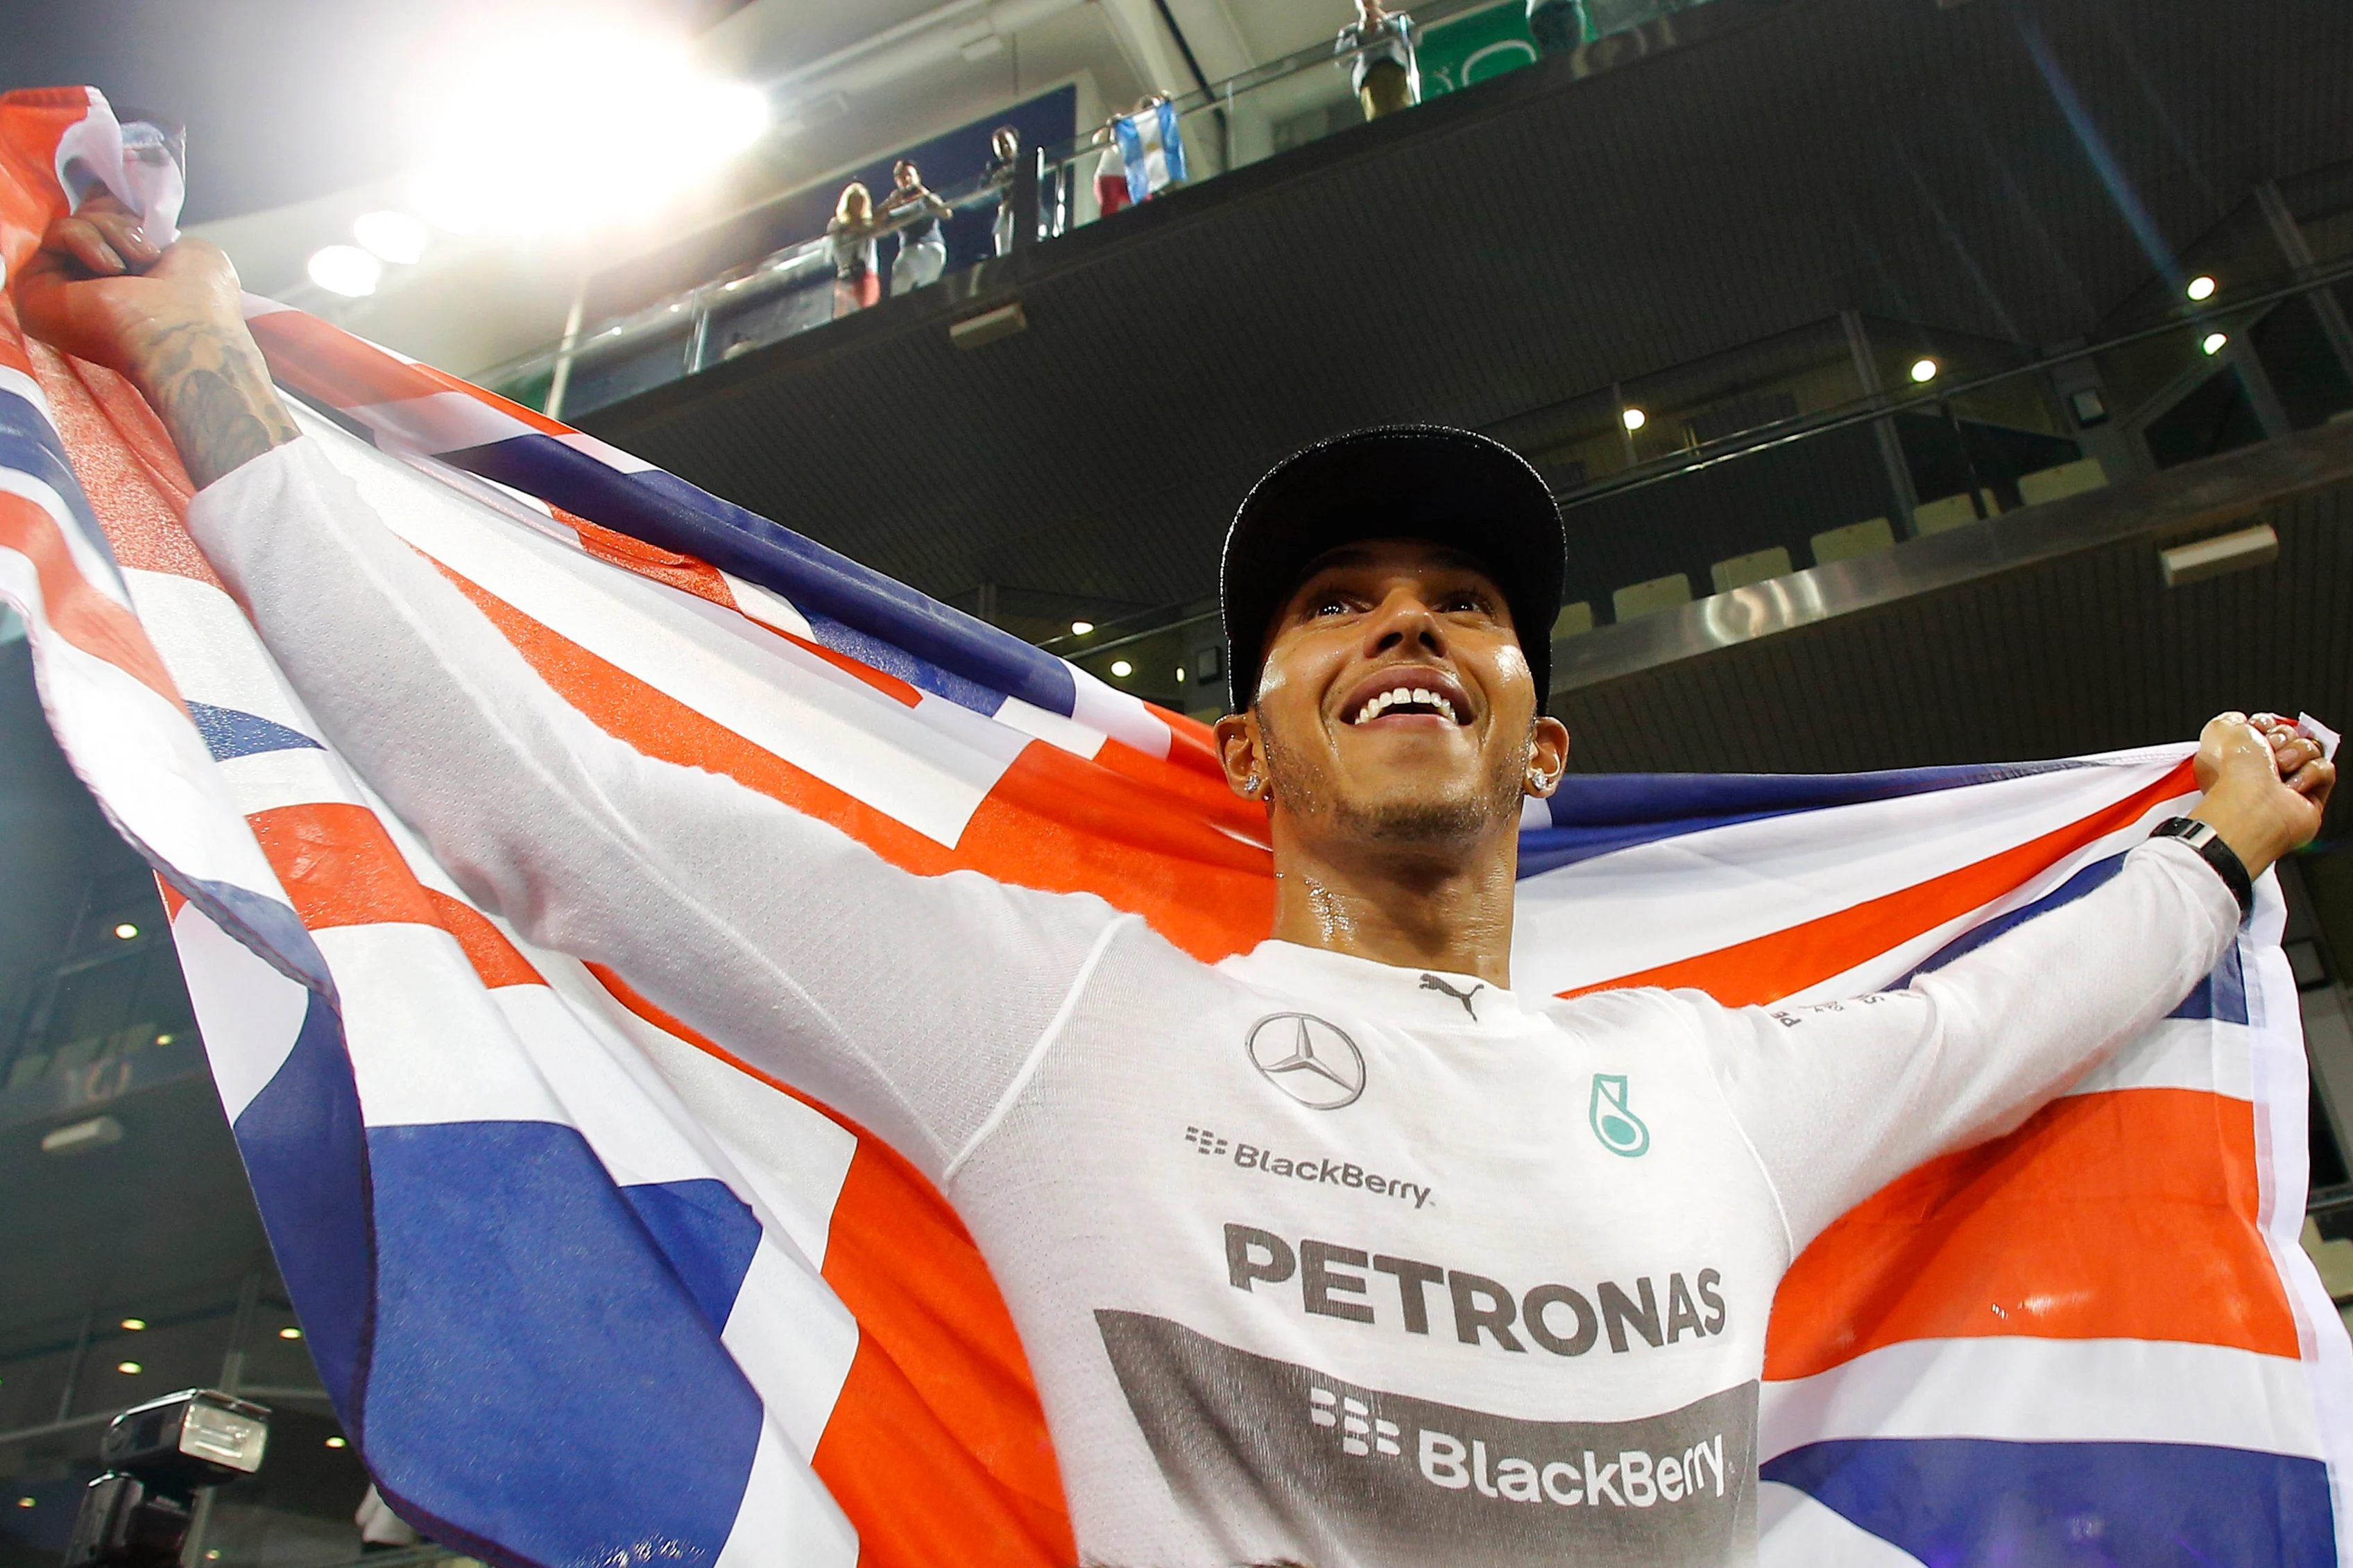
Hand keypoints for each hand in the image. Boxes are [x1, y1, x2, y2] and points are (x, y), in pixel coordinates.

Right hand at [17, 197, 239, 378]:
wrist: (184, 337)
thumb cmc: (201, 304)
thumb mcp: (193, 254)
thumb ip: (154, 235)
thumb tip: (124, 219)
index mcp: (126, 285)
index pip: (107, 227)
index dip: (123, 211)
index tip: (145, 219)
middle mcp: (92, 290)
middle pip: (90, 218)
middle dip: (121, 220)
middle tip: (147, 252)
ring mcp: (62, 292)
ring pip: (76, 224)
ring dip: (114, 232)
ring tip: (139, 264)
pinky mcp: (37, 290)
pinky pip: (58, 233)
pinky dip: (90, 240)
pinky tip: (113, 270)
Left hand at [2187, 711, 2335, 876]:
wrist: (2254, 804)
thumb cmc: (2233, 772)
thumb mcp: (2218, 730)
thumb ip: (2229, 720)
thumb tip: (2240, 719)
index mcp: (2235, 757)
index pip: (2263, 729)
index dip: (2264, 724)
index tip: (2258, 727)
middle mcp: (2260, 771)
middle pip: (2289, 736)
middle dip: (2282, 737)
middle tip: (2270, 750)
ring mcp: (2285, 784)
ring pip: (2310, 749)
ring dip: (2297, 753)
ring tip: (2281, 768)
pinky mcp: (2309, 799)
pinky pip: (2325, 769)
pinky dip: (2312, 773)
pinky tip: (2293, 785)